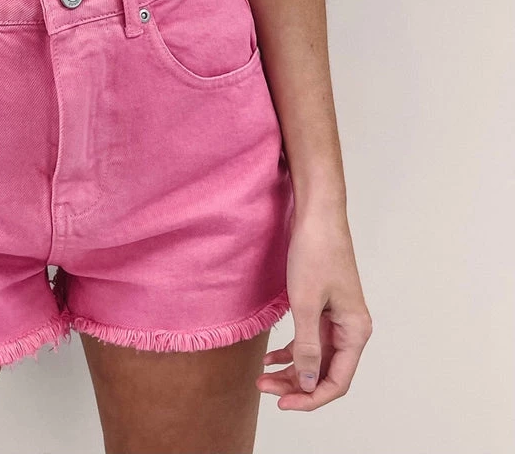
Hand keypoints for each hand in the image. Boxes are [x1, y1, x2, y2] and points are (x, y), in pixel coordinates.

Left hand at [258, 204, 372, 410]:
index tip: (282, 404)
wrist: (316, 215)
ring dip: (291, 369)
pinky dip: (291, 350)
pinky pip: (309, 338)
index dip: (310, 397)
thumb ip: (306, 346)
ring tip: (262, 376)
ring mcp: (337, 318)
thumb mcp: (305, 303)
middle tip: (263, 388)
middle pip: (325, 372)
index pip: (337, 381)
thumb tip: (307, 382)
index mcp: (355, 331)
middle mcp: (351, 329)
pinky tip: (270, 356)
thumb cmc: (315, 253)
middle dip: (295, 384)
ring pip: (315, 357)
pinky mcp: (323, 306)